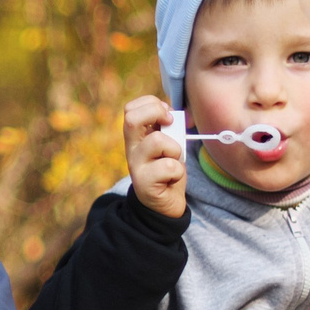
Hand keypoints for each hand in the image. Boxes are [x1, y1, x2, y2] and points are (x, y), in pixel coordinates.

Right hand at [123, 94, 185, 217]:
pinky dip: (178, 171)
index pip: (130, 109)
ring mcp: (136, 166)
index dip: (151, 104)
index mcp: (136, 138)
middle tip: (170, 124)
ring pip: (157, 141)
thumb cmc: (168, 172)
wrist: (165, 205)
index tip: (167, 114)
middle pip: (132, 119)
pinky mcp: (144, 184)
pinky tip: (173, 178)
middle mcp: (131, 149)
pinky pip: (169, 167)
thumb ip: (167, 130)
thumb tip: (173, 114)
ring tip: (174, 161)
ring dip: (175, 149)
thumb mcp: (167, 145)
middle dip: (157, 113)